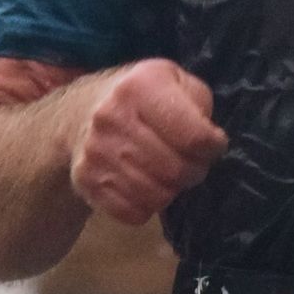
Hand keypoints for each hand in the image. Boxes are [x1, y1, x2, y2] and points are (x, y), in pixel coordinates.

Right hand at [66, 59, 225, 225]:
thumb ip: (198, 104)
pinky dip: (146, 206)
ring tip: (168, 172)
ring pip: (157, 196)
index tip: (212, 144)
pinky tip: (145, 185)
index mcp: (139, 87)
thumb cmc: (141, 97)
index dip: (213, 146)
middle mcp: (112, 117)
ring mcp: (95, 151)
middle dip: (194, 171)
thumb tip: (208, 142)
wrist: (80, 111)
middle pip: (177, 170)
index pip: (195, 137)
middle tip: (192, 162)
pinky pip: (133, 213)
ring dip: (171, 190)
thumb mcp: (174, 80)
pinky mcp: (86, 180)